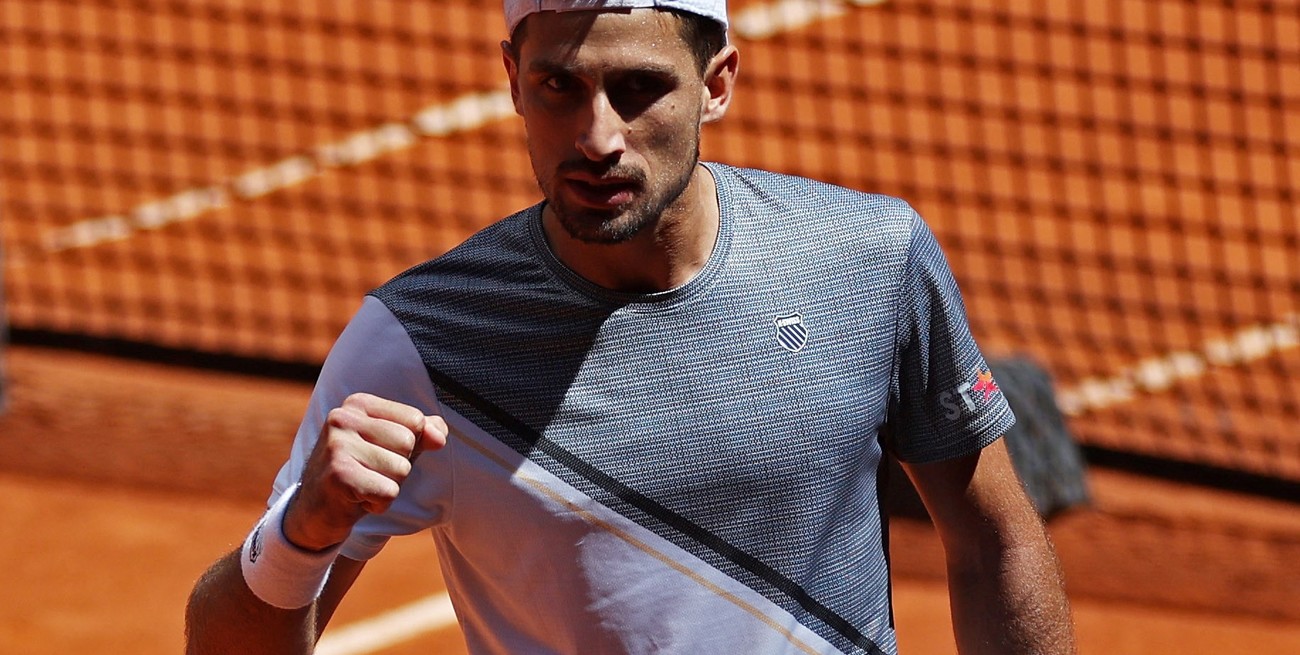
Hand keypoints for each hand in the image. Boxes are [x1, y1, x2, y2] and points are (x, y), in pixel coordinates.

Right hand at [282, 393, 447, 550]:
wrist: (316, 510)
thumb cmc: (362, 472)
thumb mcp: (394, 445)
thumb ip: (423, 431)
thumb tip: (439, 437)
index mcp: (358, 404)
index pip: (415, 420)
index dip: (408, 446)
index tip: (380, 454)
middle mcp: (343, 417)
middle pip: (408, 443)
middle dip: (398, 468)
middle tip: (370, 474)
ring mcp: (337, 445)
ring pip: (401, 469)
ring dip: (389, 487)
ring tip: (363, 486)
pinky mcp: (338, 475)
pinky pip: (388, 492)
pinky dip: (379, 504)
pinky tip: (357, 500)